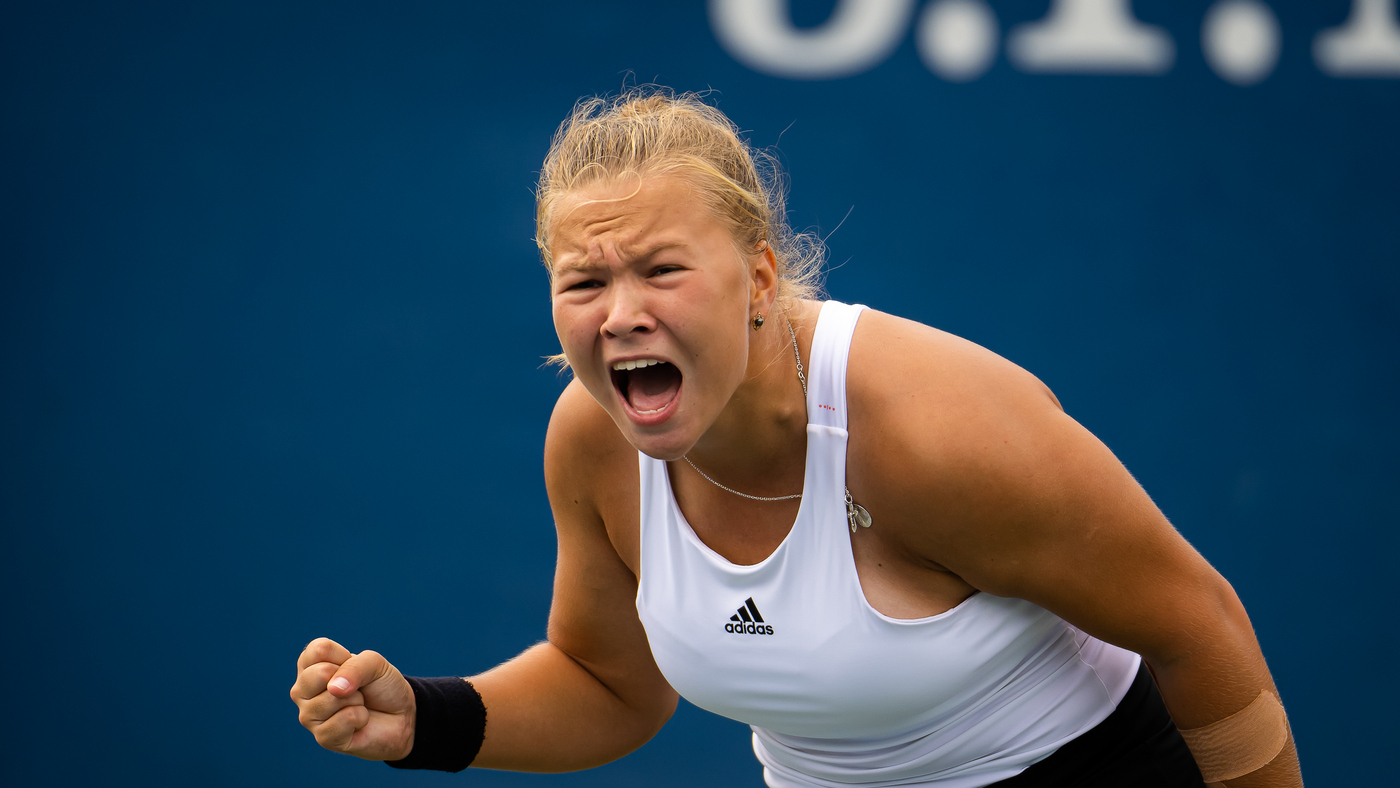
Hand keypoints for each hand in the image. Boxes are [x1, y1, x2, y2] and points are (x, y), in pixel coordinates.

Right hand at [290, 637, 415, 759]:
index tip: (354, 667)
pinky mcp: (323, 738)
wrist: (400, 715)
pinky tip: (359, 721)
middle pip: (320, 673)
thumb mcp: (375, 664)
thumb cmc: (381, 685)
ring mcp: (309, 716)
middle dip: (351, 679)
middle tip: (356, 688)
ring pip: (333, 698)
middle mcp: (302, 691)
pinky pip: (345, 719)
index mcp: (309, 666)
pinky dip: (361, 717)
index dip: (345, 656)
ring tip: (358, 704)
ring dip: (357, 700)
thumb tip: (334, 689)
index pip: (318, 650)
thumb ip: (355, 667)